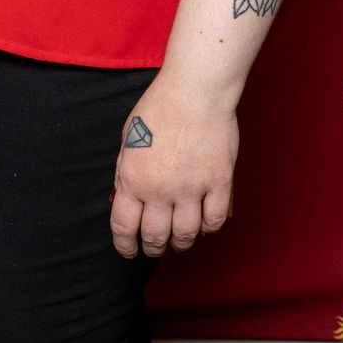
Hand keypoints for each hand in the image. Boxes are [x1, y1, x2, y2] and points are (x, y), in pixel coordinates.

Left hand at [109, 75, 238, 258]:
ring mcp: (192, 189)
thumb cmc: (159, 108)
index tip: (129, 252)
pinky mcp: (219, 184)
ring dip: (181, 243)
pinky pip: (215, 220)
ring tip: (179, 240)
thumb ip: (124, 171)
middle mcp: (160, 190)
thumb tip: (122, 197)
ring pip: (187, 235)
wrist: (195, 91)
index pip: (124, 227)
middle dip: (153, 248)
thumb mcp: (127, 138)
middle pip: (156, 237)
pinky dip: (208, 228)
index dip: (125, 246)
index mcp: (133, 179)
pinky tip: (203, 224)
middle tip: (155, 248)